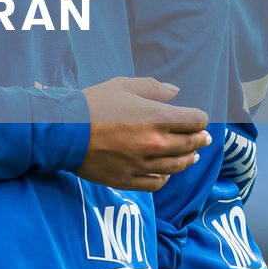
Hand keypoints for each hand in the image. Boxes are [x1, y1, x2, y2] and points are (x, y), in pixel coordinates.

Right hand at [76, 77, 211, 192]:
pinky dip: (166, 177)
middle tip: (203, 138)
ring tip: (192, 156)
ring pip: (179, 165)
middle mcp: (156, 143)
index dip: (199, 118)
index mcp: (157, 118)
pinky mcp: (130, 179)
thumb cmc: (92, 104)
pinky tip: (166, 172)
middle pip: (192, 144)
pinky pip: (158, 182)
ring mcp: (144, 164)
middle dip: (200, 139)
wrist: (64, 131)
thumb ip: (153, 88)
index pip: (196, 121)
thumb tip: (176, 92)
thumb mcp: (123, 86)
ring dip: (189, 159)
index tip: (197, 118)